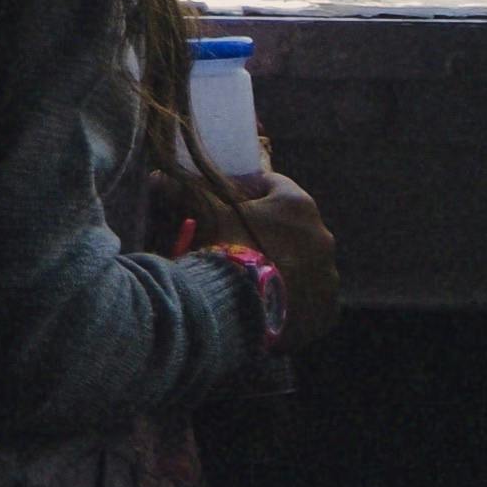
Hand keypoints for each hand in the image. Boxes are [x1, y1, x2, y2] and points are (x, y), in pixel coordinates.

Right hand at [176, 169, 340, 351]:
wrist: (240, 308)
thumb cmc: (226, 248)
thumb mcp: (205, 214)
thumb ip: (186, 191)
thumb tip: (157, 176)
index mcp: (298, 204)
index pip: (273, 186)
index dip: (250, 192)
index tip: (231, 204)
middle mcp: (322, 236)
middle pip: (291, 227)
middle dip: (269, 232)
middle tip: (238, 245)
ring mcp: (328, 276)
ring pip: (303, 264)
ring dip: (283, 267)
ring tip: (251, 279)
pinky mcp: (327, 310)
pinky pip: (310, 300)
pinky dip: (293, 300)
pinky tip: (268, 304)